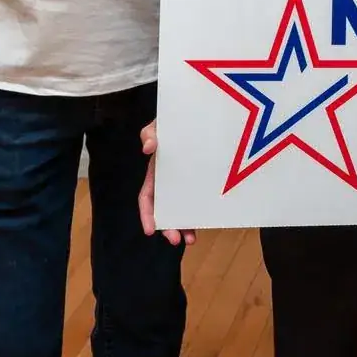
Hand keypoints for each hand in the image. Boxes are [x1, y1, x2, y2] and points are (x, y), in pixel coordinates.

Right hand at [137, 120, 196, 245]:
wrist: (199, 116)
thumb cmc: (174, 122)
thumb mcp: (160, 125)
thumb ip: (150, 133)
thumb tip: (148, 147)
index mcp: (157, 173)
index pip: (147, 198)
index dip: (147, 214)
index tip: (149, 230)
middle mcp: (170, 183)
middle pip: (165, 210)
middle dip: (167, 227)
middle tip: (175, 240)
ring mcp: (188, 183)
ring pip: (183, 209)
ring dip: (185, 226)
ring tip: (191, 240)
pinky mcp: (204, 182)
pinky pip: (201, 200)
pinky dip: (202, 213)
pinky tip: (209, 222)